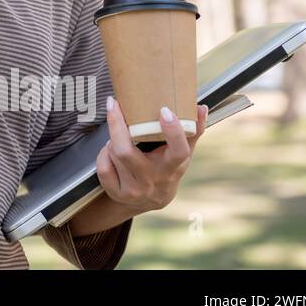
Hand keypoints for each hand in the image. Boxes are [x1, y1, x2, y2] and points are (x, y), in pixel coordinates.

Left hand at [95, 97, 209, 213]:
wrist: (151, 200)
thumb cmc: (167, 168)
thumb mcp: (182, 154)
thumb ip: (192, 131)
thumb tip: (201, 107)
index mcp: (173, 167)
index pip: (178, 151)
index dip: (173, 132)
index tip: (165, 110)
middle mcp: (153, 180)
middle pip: (126, 152)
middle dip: (117, 125)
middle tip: (114, 105)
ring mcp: (134, 190)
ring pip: (113, 155)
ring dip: (112, 138)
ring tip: (116, 130)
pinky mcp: (117, 193)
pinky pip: (103, 167)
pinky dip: (103, 153)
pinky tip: (110, 150)